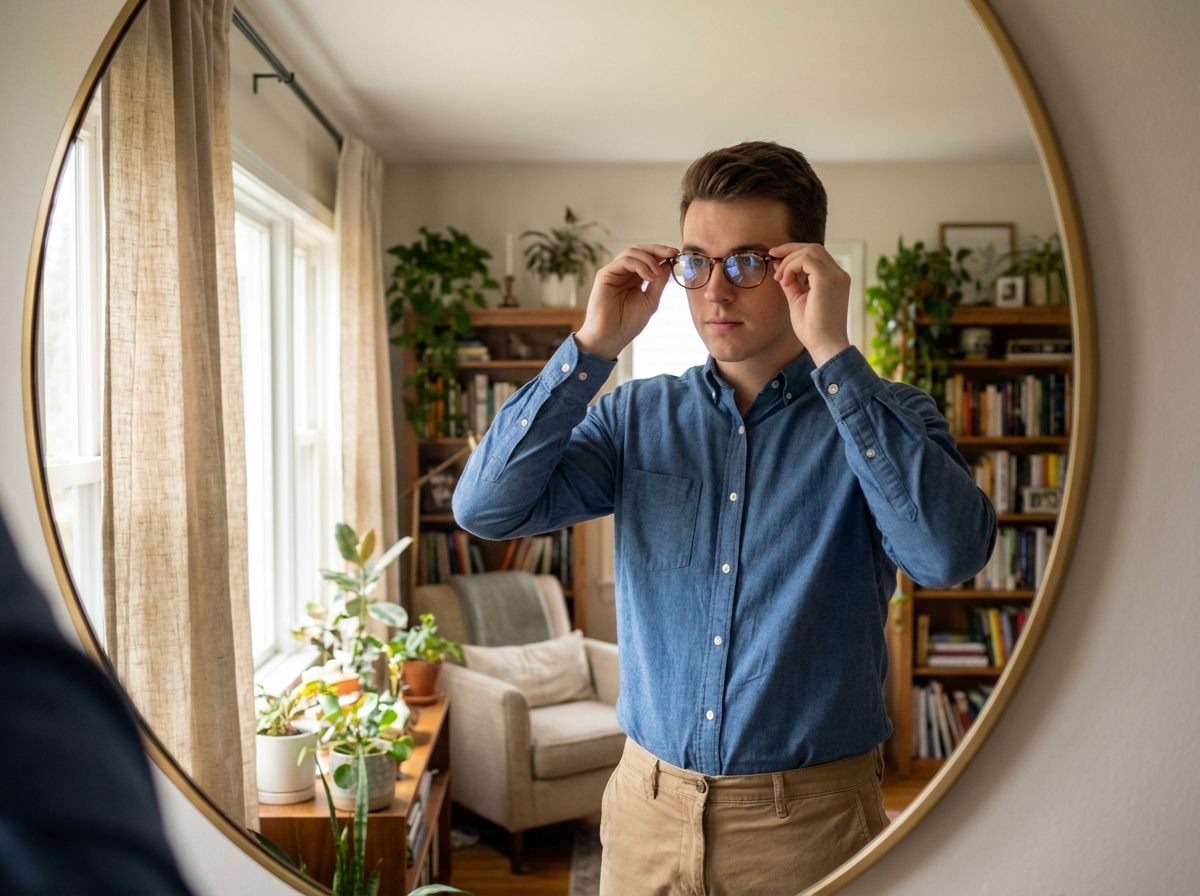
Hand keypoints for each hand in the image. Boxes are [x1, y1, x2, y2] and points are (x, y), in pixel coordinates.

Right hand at [575, 244, 675, 359]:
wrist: (611, 337)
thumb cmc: (628, 323)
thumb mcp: (650, 301)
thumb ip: (659, 282)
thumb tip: (668, 264)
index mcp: (634, 278)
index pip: (648, 258)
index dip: (662, 253)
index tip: (676, 254)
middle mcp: (623, 272)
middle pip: (640, 250)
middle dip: (658, 250)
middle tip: (672, 253)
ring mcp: (614, 272)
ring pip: (632, 252)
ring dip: (649, 259)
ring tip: (656, 275)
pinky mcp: (605, 274)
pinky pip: (624, 261)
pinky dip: (639, 265)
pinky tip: (649, 276)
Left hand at [769, 243, 851, 366]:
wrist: (825, 345)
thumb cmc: (813, 329)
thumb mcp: (798, 300)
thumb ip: (791, 282)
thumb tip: (779, 265)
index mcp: (835, 279)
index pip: (816, 255)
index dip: (794, 253)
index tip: (775, 257)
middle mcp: (839, 274)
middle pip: (813, 248)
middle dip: (790, 249)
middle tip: (771, 255)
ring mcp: (836, 276)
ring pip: (809, 251)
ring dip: (789, 260)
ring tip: (779, 278)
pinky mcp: (828, 279)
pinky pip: (806, 260)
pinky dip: (791, 266)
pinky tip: (784, 280)